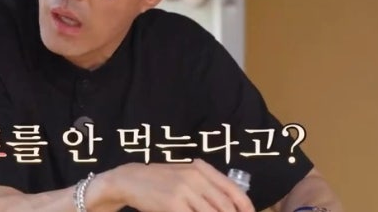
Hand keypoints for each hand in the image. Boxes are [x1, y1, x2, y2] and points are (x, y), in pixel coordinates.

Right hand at [106, 158, 254, 211]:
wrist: (131, 179)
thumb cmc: (161, 179)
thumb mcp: (185, 173)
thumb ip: (207, 183)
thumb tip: (230, 203)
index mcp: (201, 169)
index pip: (233, 190)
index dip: (246, 207)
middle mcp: (195, 178)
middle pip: (225, 206)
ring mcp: (184, 191)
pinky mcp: (173, 205)